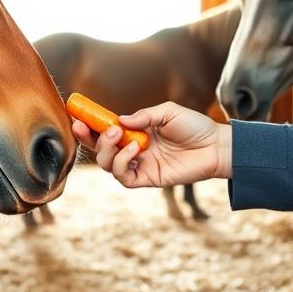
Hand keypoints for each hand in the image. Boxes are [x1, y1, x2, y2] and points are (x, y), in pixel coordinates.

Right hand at [71, 101, 231, 187]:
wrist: (215, 146)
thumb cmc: (194, 126)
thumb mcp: (167, 112)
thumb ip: (143, 116)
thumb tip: (118, 121)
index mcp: (136, 132)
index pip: (106, 131)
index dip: (89, 126)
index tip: (76, 116)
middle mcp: (134, 150)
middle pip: (100, 150)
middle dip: (90, 139)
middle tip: (89, 126)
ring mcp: (140, 165)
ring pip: (107, 165)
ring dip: (107, 150)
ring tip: (120, 136)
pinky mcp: (148, 179)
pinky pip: (124, 177)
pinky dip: (122, 163)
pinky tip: (134, 150)